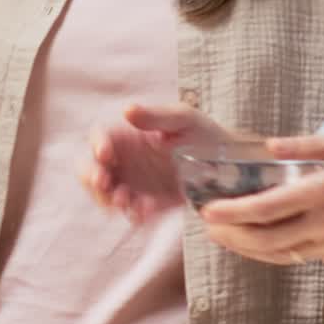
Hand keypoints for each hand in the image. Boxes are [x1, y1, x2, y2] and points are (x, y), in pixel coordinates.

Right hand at [79, 101, 231, 221]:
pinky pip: (132, 213)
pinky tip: (148, 211)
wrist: (232, 167)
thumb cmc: (205, 134)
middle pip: (91, 169)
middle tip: (105, 184)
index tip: (105, 154)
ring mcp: (134, 185)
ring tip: (128, 202)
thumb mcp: (184, 119)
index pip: (99, 138)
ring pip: (106, 195)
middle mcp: (125, 161)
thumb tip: (127, 110)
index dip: (96, 145)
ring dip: (109, 199)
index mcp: (128, 135)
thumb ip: (155, 116)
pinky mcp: (147, 206)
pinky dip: (135, 214)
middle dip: (92, 178)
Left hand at [201, 134, 323, 263]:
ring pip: (280, 254)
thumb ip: (307, 147)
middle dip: (231, 236)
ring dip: (248, 248)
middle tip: (207, 227)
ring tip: (225, 238)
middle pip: (265, 239)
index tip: (208, 211)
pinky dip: (274, 252)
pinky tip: (261, 244)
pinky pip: (300, 256)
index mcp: (322, 193)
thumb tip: (271, 147)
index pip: (266, 209)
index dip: (233, 213)